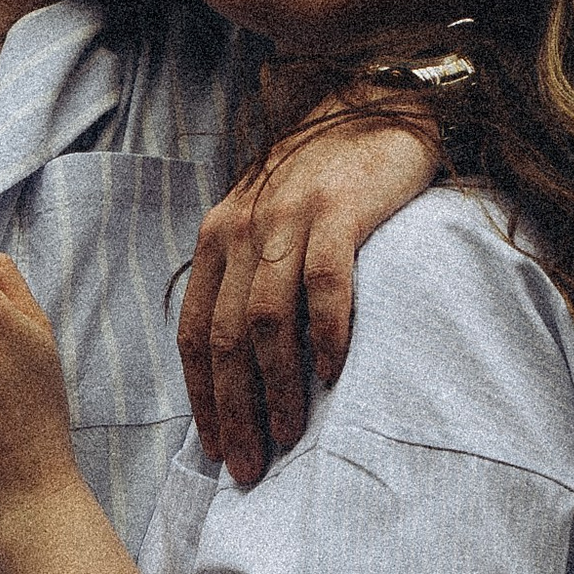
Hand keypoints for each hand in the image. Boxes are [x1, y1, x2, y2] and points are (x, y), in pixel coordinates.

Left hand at [179, 121, 435, 487]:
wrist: (379, 106)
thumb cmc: (326, 179)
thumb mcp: (267, 223)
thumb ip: (250, 280)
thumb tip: (245, 368)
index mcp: (218, 238)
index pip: (195, 332)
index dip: (202, 397)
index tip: (214, 450)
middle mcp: (242, 227)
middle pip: (227, 337)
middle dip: (233, 411)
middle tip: (249, 466)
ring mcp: (289, 217)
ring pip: (268, 320)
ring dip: (277, 386)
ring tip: (291, 434)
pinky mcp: (339, 208)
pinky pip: (325, 282)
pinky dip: (326, 332)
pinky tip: (334, 372)